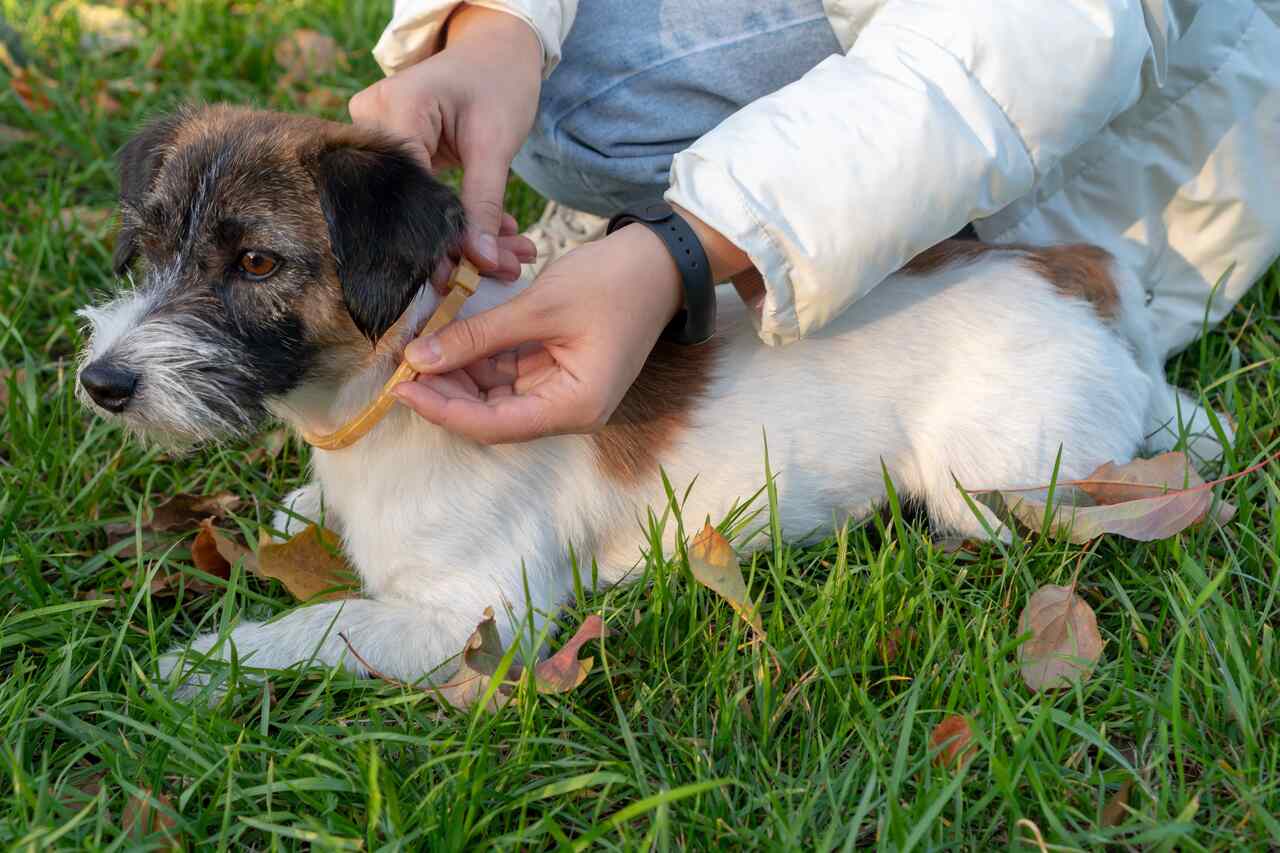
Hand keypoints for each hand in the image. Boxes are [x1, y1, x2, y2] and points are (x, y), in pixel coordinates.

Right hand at [349, 6, 541, 278]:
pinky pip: (416, 196)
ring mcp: (376, 134)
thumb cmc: (499, 84)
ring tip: (506, 259)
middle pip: (405, 202)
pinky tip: (490, 240)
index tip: (467, 275)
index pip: (408, 189)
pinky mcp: (390, 150)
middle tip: (499, 271)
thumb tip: (480, 262)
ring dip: (459, 236)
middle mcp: (373, 120)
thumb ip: (485, 204)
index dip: (435, 237)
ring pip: (412, 205)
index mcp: (399, 107)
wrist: (495, 53)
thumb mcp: (497, 144)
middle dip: (454, 243)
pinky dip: (453, 218)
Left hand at [391, 224, 683, 442]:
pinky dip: (476, 360)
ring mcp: (562, 392)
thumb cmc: (613, 282)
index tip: (401, 389)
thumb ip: (478, 336)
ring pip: (494, 397)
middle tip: (402, 365)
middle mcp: (568, 410)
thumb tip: (418, 359)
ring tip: (418, 351)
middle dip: (445, 394)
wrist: (662, 260)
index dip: (443, 411)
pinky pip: (506, 374)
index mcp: (575, 407)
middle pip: (491, 417)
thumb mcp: (539, 307)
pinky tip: (446, 341)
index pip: (494, 425)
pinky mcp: (556, 370)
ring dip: (457, 377)